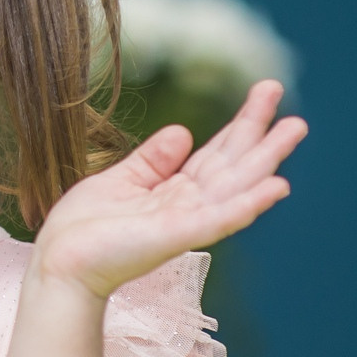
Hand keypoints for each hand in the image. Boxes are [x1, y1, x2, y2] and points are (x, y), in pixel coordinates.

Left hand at [33, 80, 305, 298]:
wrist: (60, 264)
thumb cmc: (83, 229)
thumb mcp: (118, 181)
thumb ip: (152, 160)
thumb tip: (185, 131)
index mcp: (173, 191)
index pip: (218, 153)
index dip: (242, 123)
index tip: (267, 92)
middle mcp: (187, 206)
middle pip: (234, 164)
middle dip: (263, 135)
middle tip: (296, 108)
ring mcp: (186, 221)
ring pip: (237, 186)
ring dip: (268, 159)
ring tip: (295, 130)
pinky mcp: (177, 236)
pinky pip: (220, 218)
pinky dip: (249, 203)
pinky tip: (276, 186)